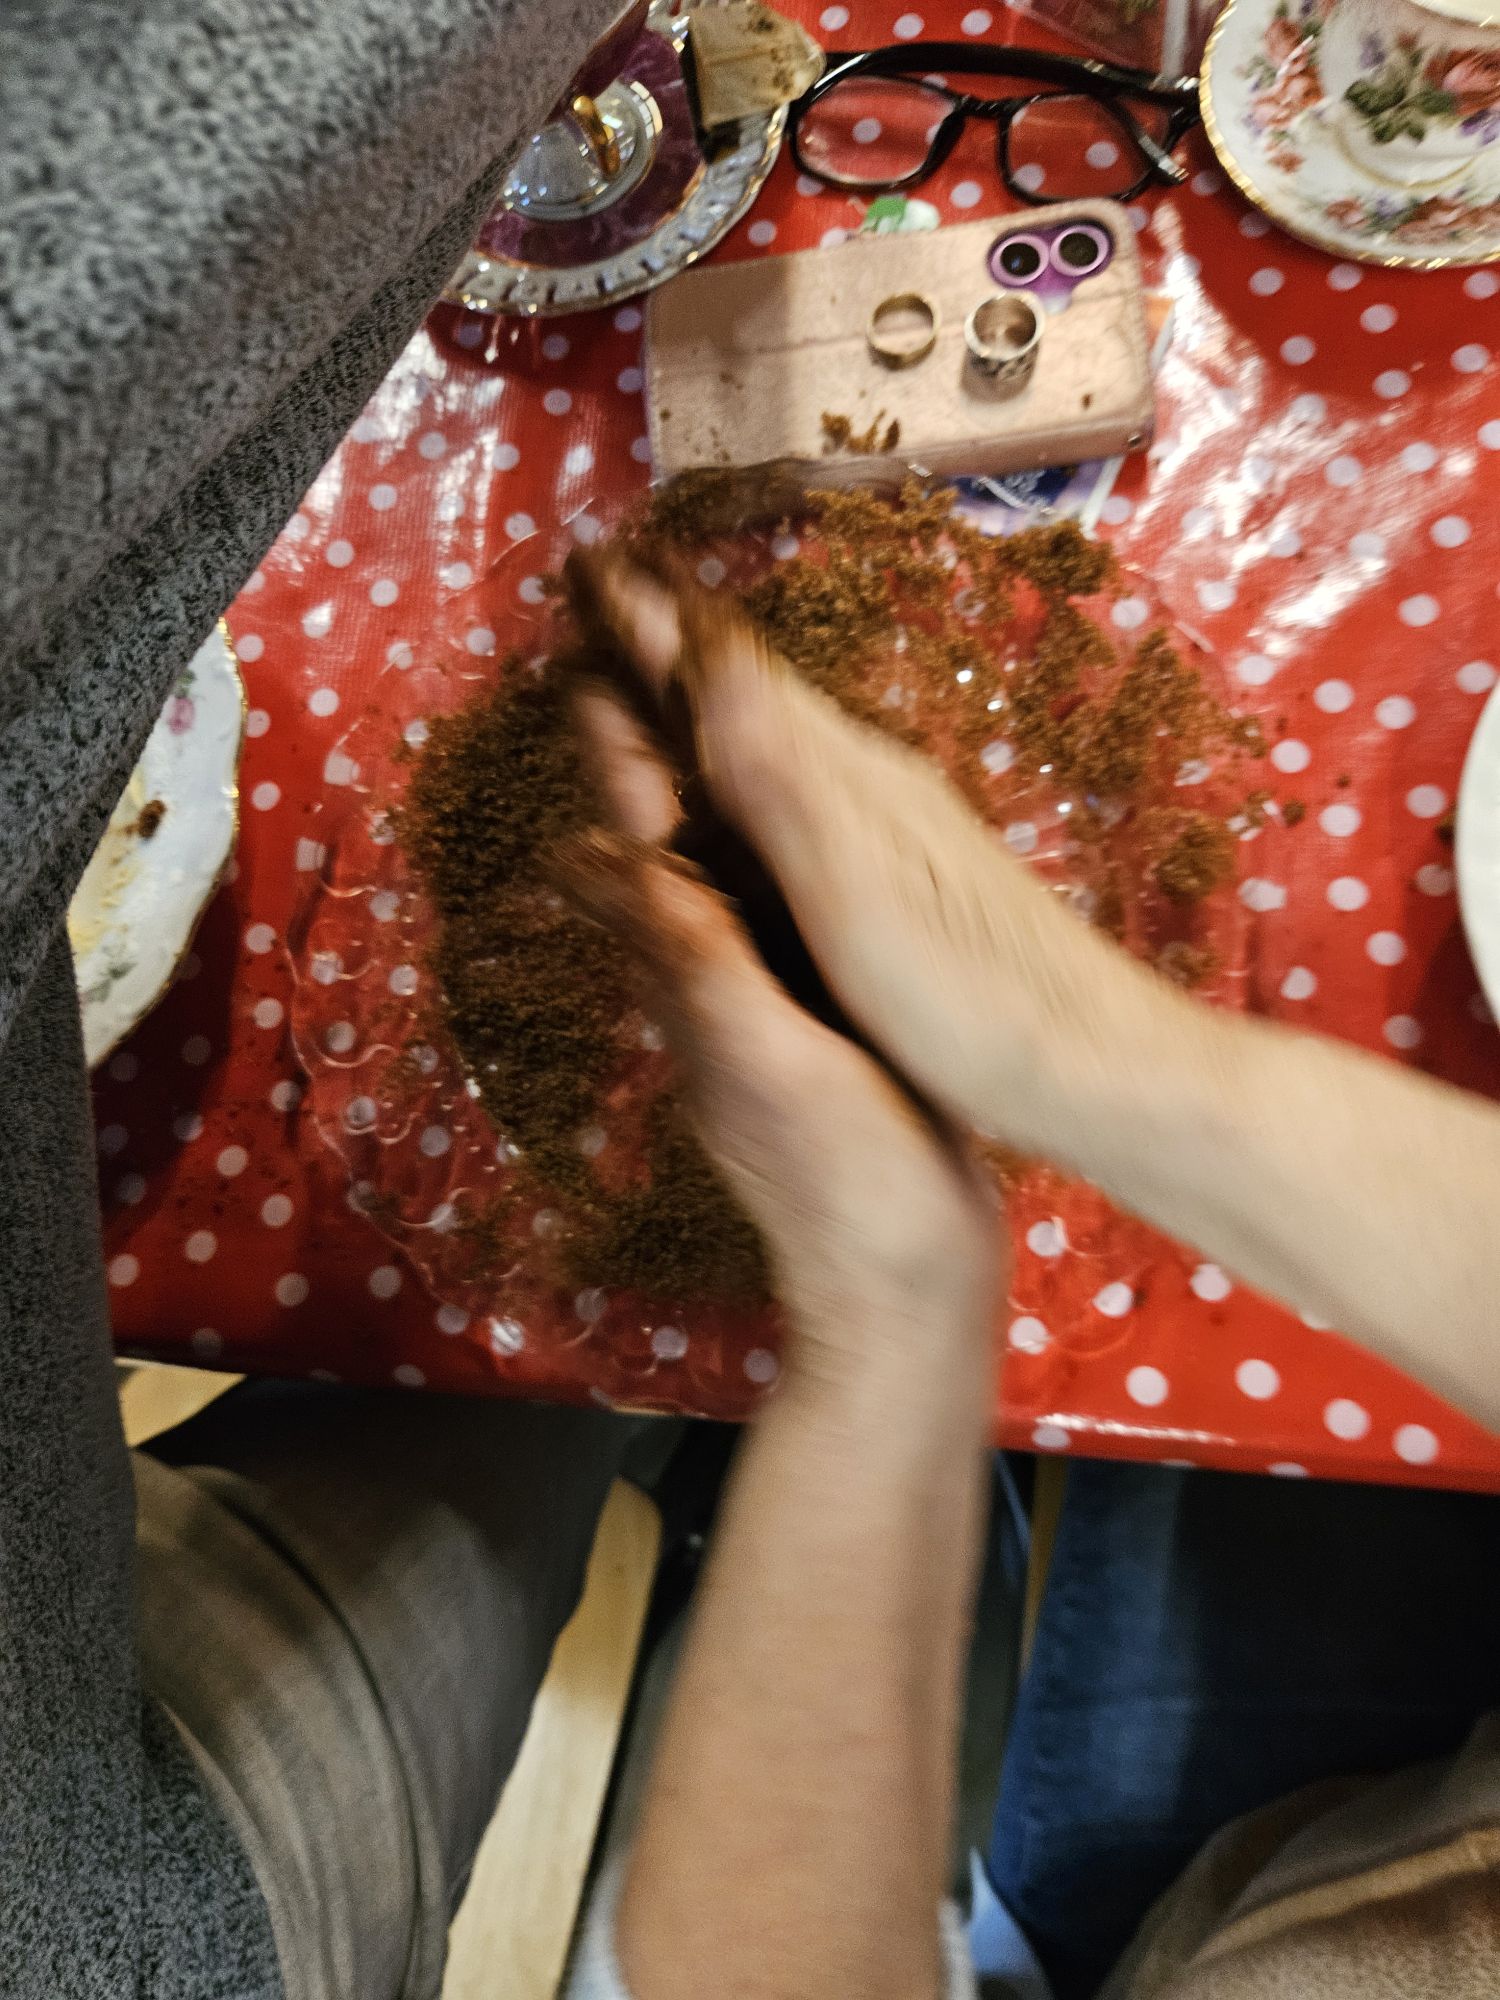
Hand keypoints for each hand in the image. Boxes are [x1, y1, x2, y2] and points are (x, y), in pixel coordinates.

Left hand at [558, 670, 996, 1384]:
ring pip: (728, 862)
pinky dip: (779, 838)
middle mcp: (714, 970)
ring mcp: (769, 993)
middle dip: (650, 737)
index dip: (612, 737)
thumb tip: (585, 851)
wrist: (910, 1282)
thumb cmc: (844, 1177)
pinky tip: (802, 814)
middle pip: (671, 833)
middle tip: (640, 636)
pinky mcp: (826, 1012)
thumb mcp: (763, 1059)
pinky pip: (788, 900)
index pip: (636, 829)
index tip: (586, 643)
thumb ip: (690, 957)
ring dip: (706, 777)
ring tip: (705, 695)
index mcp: (693, 967)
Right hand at [566, 549, 1192, 1174]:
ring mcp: (897, 834)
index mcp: (849, 782)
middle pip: (755, 699)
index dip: (659, 627)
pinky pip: (799, 803)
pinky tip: (748, 805)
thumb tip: (711, 655)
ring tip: (655, 680)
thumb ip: (783, 780)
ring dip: (710, 708)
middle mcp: (873, 788)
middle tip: (609, 604)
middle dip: (675, 652)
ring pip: (779, 747)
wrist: (1100, 1069)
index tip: (594, 568)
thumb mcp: (861, 894)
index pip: (734, 676)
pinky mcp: (908, 885)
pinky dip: (748, 779)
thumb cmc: (976, 1002)